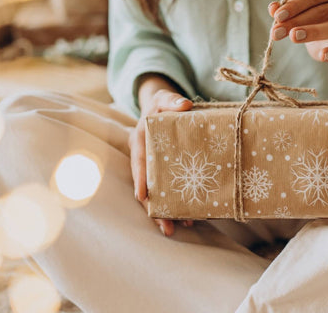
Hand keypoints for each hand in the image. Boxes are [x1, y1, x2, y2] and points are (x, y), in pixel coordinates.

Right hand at [130, 84, 193, 235]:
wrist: (161, 110)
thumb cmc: (162, 104)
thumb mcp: (164, 99)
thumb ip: (172, 100)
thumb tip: (185, 105)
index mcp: (140, 142)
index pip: (138, 162)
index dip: (140, 179)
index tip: (142, 196)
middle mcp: (144, 159)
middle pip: (147, 187)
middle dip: (154, 209)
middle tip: (166, 228)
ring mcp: (153, 168)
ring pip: (157, 194)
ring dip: (165, 212)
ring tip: (177, 229)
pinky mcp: (164, 173)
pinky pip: (168, 191)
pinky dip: (176, 204)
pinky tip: (189, 218)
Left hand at [268, 0, 327, 62]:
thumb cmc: (321, 17)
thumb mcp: (305, 10)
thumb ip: (289, 9)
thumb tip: (272, 8)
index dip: (295, 5)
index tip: (277, 17)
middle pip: (323, 11)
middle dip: (296, 22)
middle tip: (276, 32)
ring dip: (313, 32)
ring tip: (294, 37)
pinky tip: (322, 56)